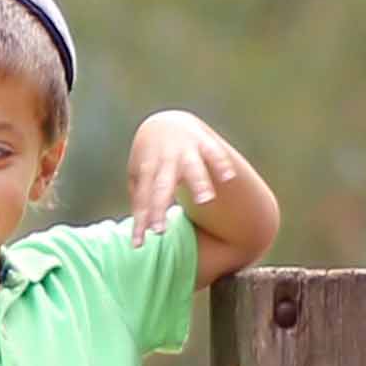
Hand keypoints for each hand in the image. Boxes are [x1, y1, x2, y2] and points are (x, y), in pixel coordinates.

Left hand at [122, 108, 240, 237]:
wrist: (167, 121)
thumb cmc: (150, 157)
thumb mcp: (139, 174)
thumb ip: (139, 198)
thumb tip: (140, 227)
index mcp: (147, 168)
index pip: (142, 199)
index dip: (140, 220)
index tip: (138, 244)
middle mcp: (166, 160)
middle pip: (162, 187)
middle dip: (159, 208)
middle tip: (159, 231)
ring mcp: (186, 151)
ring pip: (192, 168)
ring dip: (198, 183)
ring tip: (205, 201)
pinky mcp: (204, 144)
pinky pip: (214, 154)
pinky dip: (221, 164)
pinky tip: (228, 178)